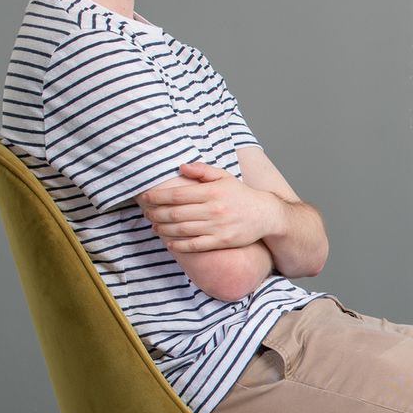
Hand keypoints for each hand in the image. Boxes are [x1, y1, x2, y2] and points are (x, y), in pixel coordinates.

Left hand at [139, 162, 284, 252]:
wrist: (266, 215)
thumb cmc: (241, 195)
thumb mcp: (224, 177)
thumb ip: (203, 170)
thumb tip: (181, 167)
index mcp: (211, 192)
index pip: (177, 195)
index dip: (157, 197)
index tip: (145, 198)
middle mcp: (213, 210)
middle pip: (176, 213)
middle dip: (156, 213)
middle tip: (147, 213)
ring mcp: (217, 227)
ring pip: (182, 230)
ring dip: (164, 229)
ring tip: (154, 226)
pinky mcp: (221, 241)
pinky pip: (195, 245)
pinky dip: (179, 245)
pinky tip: (169, 243)